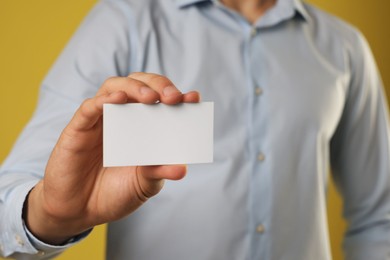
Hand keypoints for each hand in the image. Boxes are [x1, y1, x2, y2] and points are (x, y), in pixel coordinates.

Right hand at [24, 73, 199, 243]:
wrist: (80, 211)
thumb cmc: (114, 193)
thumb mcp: (144, 184)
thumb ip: (160, 172)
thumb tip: (181, 168)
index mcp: (142, 127)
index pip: (160, 101)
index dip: (176, 95)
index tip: (193, 98)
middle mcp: (122, 118)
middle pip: (139, 85)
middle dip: (158, 85)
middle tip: (173, 98)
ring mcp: (100, 121)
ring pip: (114, 86)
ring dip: (134, 87)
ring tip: (150, 97)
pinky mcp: (78, 129)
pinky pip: (89, 107)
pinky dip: (104, 100)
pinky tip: (117, 100)